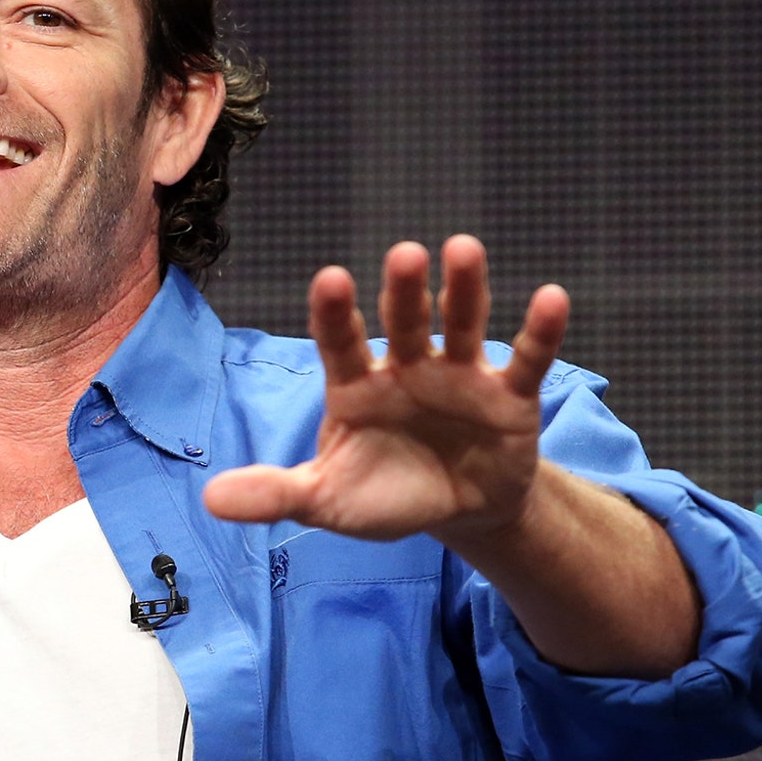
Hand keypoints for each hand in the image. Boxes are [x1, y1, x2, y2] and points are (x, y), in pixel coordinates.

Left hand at [203, 235, 569, 541]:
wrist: (458, 511)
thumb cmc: (385, 494)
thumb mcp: (328, 501)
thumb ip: (276, 494)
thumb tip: (209, 499)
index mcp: (355, 386)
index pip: (340, 343)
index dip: (336, 314)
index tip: (331, 278)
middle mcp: (406, 368)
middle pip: (403, 322)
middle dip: (405, 291)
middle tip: (405, 253)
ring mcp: (459, 375)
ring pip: (461, 324)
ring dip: (464, 289)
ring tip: (464, 249)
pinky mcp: (508, 395)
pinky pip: (525, 360)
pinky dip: (539, 332)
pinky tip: (552, 297)